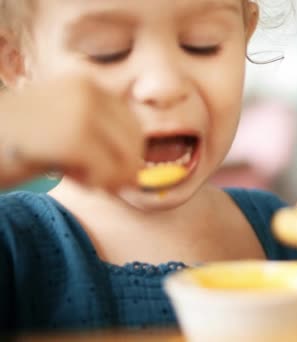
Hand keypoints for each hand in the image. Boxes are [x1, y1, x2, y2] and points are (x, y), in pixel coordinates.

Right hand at [0, 76, 143, 190]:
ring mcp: (82, 111)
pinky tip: (69, 178)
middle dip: (120, 169)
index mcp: (88, 84)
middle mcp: (89, 91)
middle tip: (91, 179)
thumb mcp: (61, 125)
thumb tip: (136, 168)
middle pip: (136, 143)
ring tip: (77, 176)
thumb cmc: (12, 142)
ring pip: (127, 159)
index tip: (101, 169)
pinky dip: (95, 185)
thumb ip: (98, 135)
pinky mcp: (73, 137)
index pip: (134, 126)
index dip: (125, 155)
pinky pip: (108, 173)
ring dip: (107, 179)